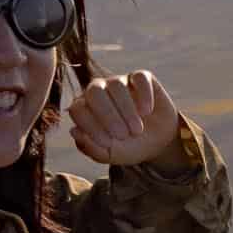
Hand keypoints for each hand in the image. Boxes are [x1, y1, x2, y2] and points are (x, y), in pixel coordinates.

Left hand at [66, 71, 181, 169]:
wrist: (158, 142)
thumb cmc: (127, 147)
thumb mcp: (109, 155)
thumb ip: (90, 148)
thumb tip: (74, 131)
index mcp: (85, 108)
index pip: (78, 108)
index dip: (90, 125)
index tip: (107, 143)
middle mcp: (99, 90)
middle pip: (94, 91)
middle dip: (108, 115)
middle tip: (124, 136)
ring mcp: (119, 81)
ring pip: (116, 84)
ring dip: (127, 109)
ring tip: (137, 130)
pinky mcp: (141, 78)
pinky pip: (139, 77)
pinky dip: (143, 94)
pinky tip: (146, 112)